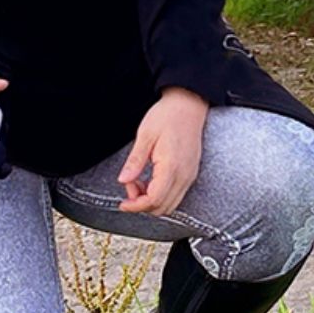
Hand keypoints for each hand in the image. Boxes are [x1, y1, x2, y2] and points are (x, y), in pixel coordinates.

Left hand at [116, 88, 208, 215]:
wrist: (188, 105)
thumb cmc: (168, 116)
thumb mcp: (145, 135)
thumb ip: (135, 161)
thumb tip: (123, 180)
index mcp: (171, 167)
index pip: (154, 200)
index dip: (136, 206)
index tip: (123, 203)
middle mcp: (184, 175)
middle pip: (163, 207)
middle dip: (142, 204)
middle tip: (130, 185)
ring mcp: (189, 175)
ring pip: (170, 204)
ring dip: (152, 200)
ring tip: (139, 182)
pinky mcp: (191, 173)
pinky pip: (176, 194)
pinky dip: (161, 194)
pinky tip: (150, 180)